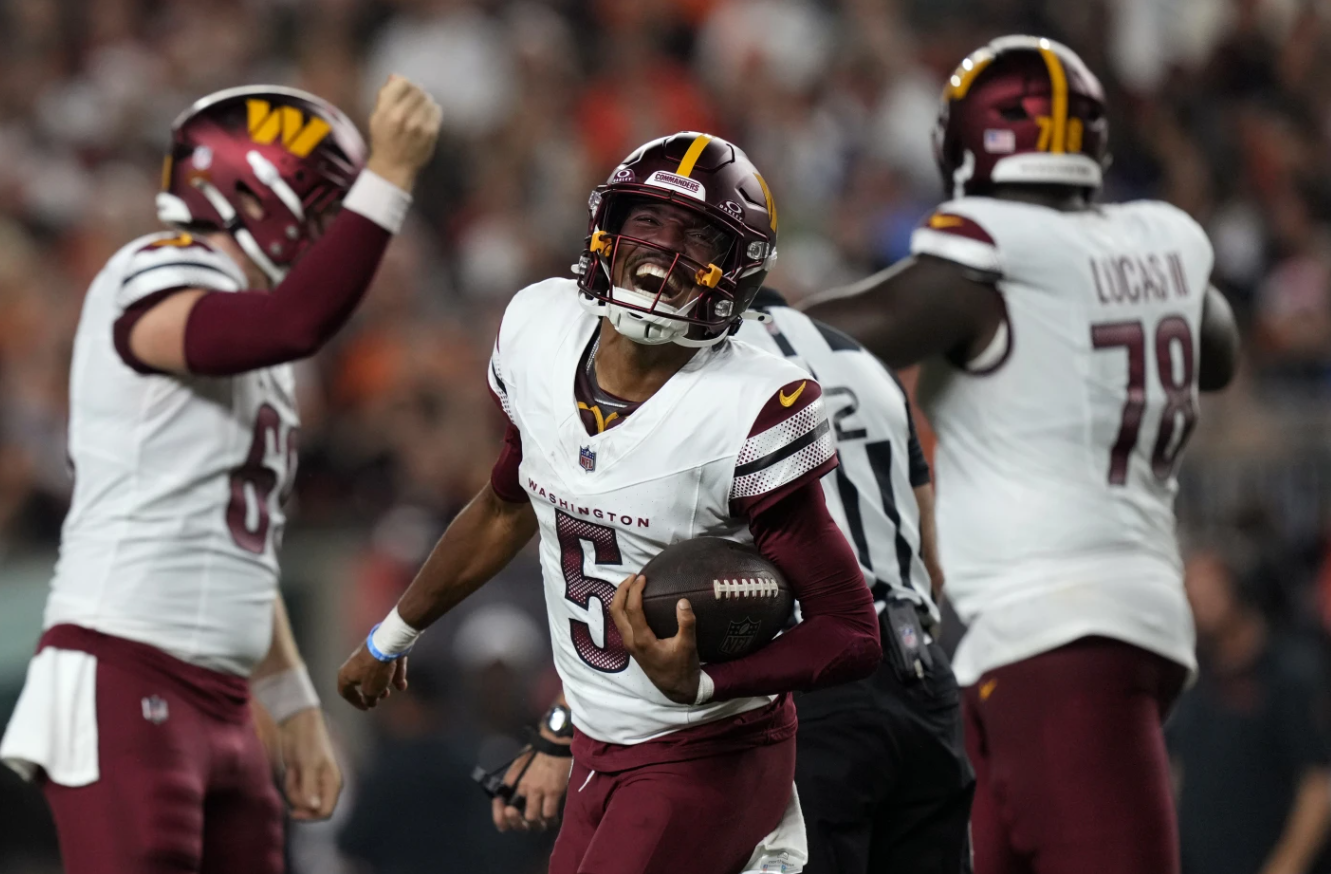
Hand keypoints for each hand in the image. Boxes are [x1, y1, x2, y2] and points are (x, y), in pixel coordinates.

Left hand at [278, 708, 342, 820]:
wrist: (297, 726)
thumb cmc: (308, 742)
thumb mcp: (308, 765)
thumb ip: (310, 788)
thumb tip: (313, 807)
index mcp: (333, 784)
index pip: (325, 811)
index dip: (310, 815)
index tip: (294, 812)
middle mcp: (325, 786)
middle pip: (311, 809)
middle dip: (298, 798)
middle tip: (293, 780)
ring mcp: (314, 783)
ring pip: (300, 801)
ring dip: (292, 788)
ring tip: (293, 770)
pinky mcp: (303, 780)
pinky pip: (294, 792)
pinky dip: (290, 783)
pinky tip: (292, 768)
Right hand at [336, 642, 407, 710]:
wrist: (388, 644)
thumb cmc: (374, 670)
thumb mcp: (370, 691)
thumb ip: (369, 699)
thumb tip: (370, 702)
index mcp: (346, 673)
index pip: (345, 692)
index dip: (355, 702)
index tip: (367, 708)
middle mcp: (355, 664)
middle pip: (362, 681)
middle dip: (373, 691)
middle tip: (383, 697)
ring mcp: (369, 655)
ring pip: (375, 672)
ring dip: (384, 684)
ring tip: (392, 691)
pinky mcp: (383, 649)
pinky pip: (387, 665)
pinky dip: (394, 674)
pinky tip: (402, 684)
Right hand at [364, 75, 442, 191]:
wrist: (394, 166)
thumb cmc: (384, 139)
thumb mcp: (377, 116)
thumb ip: (385, 95)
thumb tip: (396, 75)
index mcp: (386, 111)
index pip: (402, 83)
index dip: (405, 84)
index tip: (405, 91)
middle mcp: (402, 116)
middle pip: (417, 90)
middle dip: (416, 92)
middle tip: (414, 100)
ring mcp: (418, 125)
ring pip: (428, 99)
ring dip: (425, 101)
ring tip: (419, 109)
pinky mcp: (430, 133)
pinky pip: (436, 111)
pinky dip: (433, 110)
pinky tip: (426, 117)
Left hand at [493, 747, 571, 831]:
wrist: (554, 742)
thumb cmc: (536, 751)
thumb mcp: (518, 765)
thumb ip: (512, 782)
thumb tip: (508, 797)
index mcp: (511, 781)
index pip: (500, 805)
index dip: (500, 816)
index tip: (506, 811)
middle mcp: (523, 788)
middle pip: (516, 818)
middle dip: (518, 823)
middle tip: (524, 821)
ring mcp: (538, 791)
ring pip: (533, 819)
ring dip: (535, 824)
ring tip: (539, 822)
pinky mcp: (554, 792)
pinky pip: (549, 815)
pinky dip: (550, 820)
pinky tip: (551, 819)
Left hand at [609, 574, 700, 703]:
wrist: (677, 690)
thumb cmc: (683, 668)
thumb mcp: (688, 646)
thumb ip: (686, 624)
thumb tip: (683, 601)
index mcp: (642, 640)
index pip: (632, 609)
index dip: (635, 590)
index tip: (643, 578)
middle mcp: (631, 641)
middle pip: (616, 610)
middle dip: (622, 590)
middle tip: (634, 576)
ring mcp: (629, 644)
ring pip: (616, 616)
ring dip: (621, 598)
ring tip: (633, 584)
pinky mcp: (632, 646)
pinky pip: (622, 622)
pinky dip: (624, 607)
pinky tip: (636, 601)